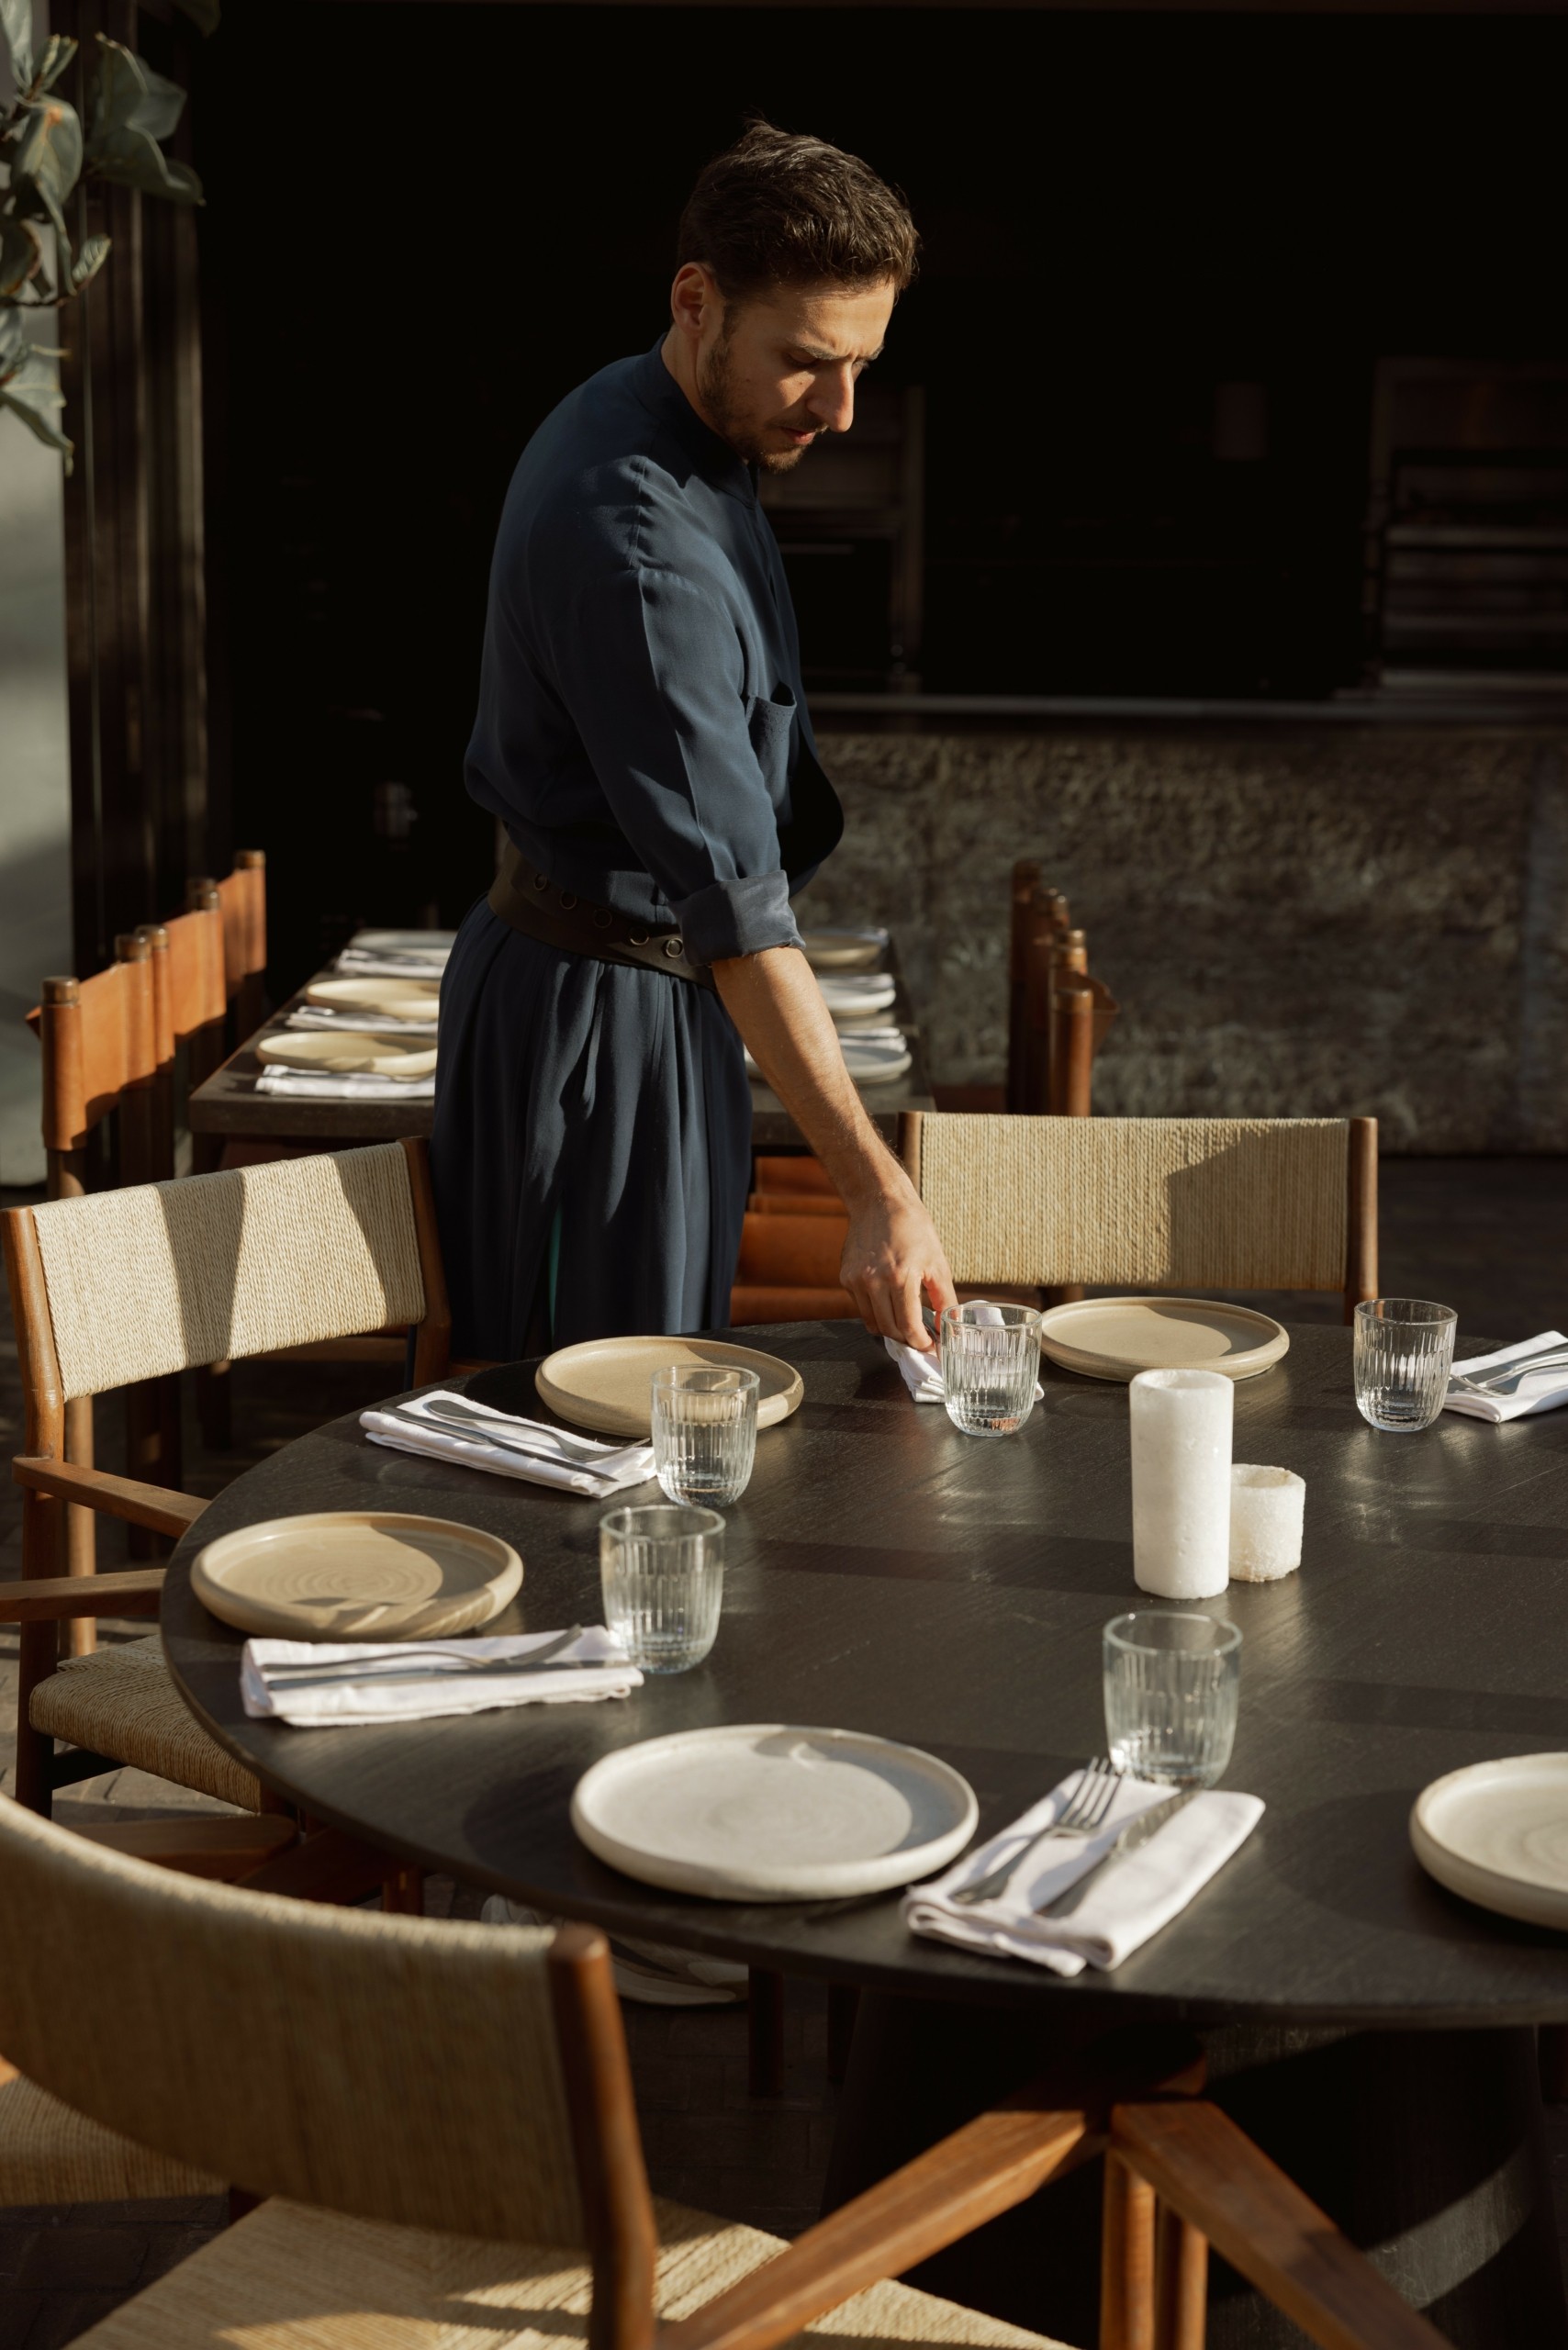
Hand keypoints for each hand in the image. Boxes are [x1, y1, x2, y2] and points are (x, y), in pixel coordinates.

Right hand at [839, 1186, 957, 1351]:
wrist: (880, 1202)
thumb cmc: (913, 1228)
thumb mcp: (938, 1263)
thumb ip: (945, 1299)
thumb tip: (948, 1325)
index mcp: (901, 1277)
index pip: (908, 1326)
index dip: (921, 1342)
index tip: (930, 1346)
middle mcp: (874, 1281)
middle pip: (889, 1330)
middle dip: (907, 1339)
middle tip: (921, 1337)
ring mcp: (856, 1280)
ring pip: (873, 1323)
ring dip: (891, 1328)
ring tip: (906, 1322)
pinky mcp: (846, 1277)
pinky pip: (862, 1307)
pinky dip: (876, 1311)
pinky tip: (888, 1299)